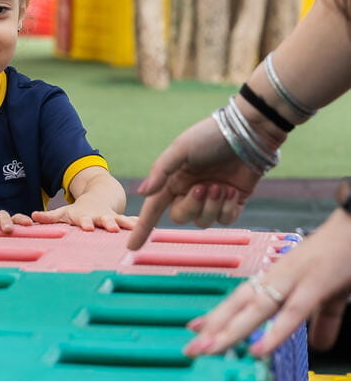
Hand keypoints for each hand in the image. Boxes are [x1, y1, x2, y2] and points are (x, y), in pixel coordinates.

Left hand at [31, 195, 137, 232]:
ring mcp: (111, 217)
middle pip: (103, 220)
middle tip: (111, 228)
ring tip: (134, 228)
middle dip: (107, 224)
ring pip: (120, 221)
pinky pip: (131, 222)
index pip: (83, 220)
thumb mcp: (64, 213)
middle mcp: (99, 216)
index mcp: (84, 216)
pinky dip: (138, 225)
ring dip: (125, 225)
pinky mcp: (122, 220)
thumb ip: (50, 217)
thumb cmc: (78, 211)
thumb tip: (30, 217)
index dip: (84, 223)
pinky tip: (152, 230)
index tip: (86, 227)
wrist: (100, 195)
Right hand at [126, 116, 262, 249]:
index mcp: (173, 180)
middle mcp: (190, 191)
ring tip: (222, 187)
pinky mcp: (233, 202)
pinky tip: (233, 192)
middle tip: (203, 187)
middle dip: (192, 206)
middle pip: (180, 217)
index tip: (132, 247)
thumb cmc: (210, 137)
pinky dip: (228, 209)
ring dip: (212, 206)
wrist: (247, 133)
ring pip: (204, 221)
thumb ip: (160, 172)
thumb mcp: (180, 149)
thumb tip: (142, 193)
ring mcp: (211, 198)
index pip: (153, 208)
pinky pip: (225, 220)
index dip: (143, 227)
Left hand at [184, 208, 350, 356]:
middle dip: (214, 327)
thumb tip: (319, 344)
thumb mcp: (330, 293)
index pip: (240, 298)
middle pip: (239, 304)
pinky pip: (290, 313)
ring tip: (211, 349)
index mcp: (277, 277)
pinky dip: (273, 333)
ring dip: (232, 330)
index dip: (218, 314)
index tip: (195, 328)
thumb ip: (324, 320)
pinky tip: (257, 349)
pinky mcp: (314, 285)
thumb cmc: (342, 256)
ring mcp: (293, 279)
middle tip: (192, 348)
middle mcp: (277, 276)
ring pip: (255, 308)